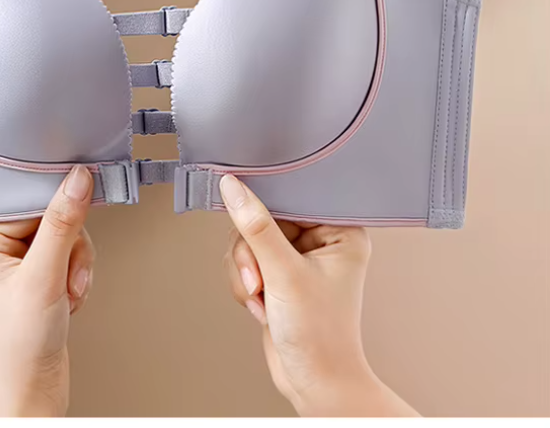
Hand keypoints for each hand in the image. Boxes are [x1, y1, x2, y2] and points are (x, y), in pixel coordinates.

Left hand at [0, 165, 94, 416]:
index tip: (81, 198)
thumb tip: (77, 180)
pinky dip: (77, 275)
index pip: (26, 196)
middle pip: (50, 214)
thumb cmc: (15, 349)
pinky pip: (70, 253)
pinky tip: (67, 299)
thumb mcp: (42, 278)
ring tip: (65, 293)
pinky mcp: (35, 274)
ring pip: (66, 234)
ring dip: (76, 264)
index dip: (56, 204)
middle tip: (66, 273)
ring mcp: (14, 261)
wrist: (29, 396)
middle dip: (69, 246)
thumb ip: (62, 223)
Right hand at [220, 174, 418, 416]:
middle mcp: (320, 241)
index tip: (239, 194)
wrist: (314, 385)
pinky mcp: (279, 276)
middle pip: (264, 218)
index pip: (294, 194)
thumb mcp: (285, 275)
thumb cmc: (321, 337)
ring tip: (261, 297)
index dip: (266, 197)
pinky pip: (247, 261)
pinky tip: (261, 305)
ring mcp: (298, 259)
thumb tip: (234, 188)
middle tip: (258, 276)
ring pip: (250, 241)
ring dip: (247, 271)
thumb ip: (256, 228)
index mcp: (339, 230)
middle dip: (252, 252)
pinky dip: (245, 284)